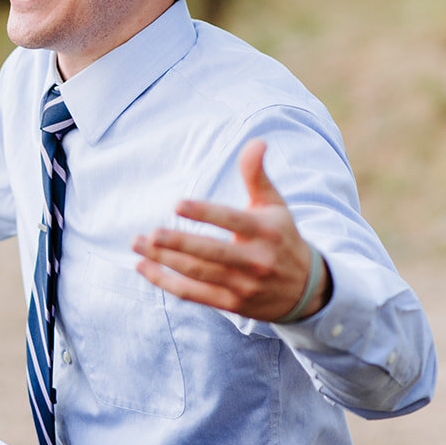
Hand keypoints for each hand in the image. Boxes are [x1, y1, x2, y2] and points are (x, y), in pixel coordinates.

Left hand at [132, 140, 331, 321]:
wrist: (307, 289)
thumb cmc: (282, 237)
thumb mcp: (274, 205)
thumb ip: (257, 175)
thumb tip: (256, 141)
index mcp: (264, 232)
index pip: (231, 220)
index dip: (204, 213)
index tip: (177, 204)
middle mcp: (255, 260)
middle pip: (210, 252)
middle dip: (178, 244)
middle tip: (150, 234)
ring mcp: (243, 285)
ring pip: (198, 273)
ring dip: (163, 261)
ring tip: (137, 244)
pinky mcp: (232, 304)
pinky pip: (194, 294)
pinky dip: (166, 282)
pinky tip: (144, 268)